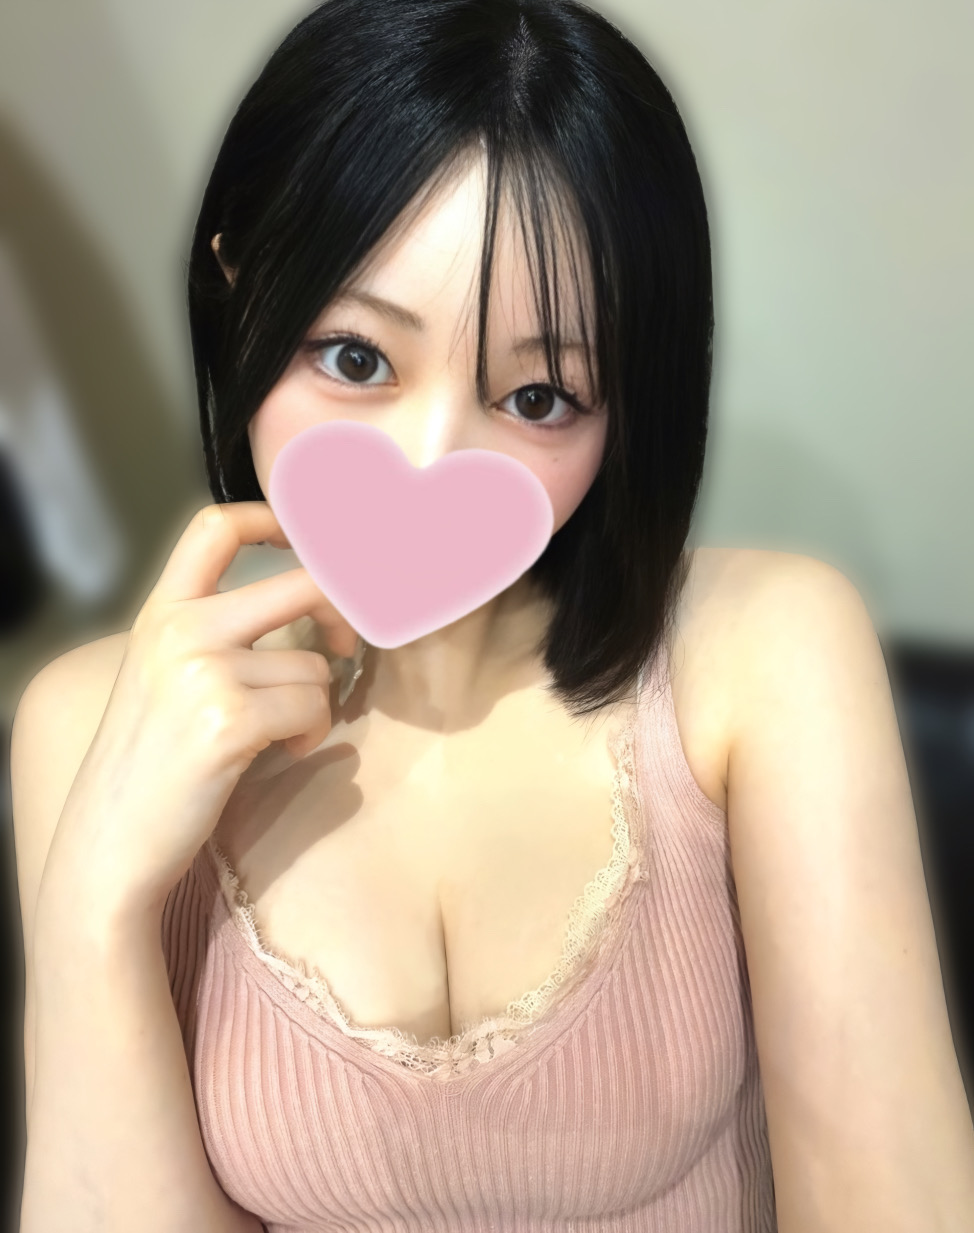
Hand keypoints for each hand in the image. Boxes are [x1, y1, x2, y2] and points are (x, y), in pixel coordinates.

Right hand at [40, 501, 358, 921]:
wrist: (111, 838)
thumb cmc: (151, 760)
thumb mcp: (164, 674)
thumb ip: (215, 632)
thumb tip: (306, 603)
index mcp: (162, 613)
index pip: (216, 527)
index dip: (272, 518)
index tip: (308, 538)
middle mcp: (180, 631)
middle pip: (300, 584)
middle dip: (343, 609)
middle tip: (346, 643)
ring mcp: (203, 674)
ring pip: (314, 665)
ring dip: (317, 701)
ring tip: (285, 731)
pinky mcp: (229, 722)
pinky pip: (312, 707)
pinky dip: (312, 732)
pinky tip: (286, 750)